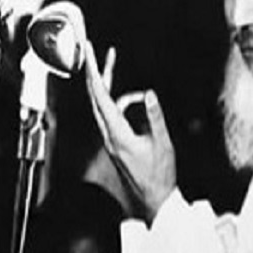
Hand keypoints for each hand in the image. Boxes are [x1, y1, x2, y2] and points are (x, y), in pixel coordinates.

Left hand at [83, 41, 176, 223]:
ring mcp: (110, 139)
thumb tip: (148, 94)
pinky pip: (113, 115)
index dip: (94, 71)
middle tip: (95, 51)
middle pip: (96, 97)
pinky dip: (123, 105)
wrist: (155, 201)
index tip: (90, 53)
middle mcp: (108, 135)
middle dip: (95, 72)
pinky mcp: (115, 142)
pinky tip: (139, 105)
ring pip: (104, 106)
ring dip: (113, 89)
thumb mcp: (163, 144)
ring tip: (133, 86)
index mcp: (117, 133)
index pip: (101, 96)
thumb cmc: (160, 176)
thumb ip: (155, 118)